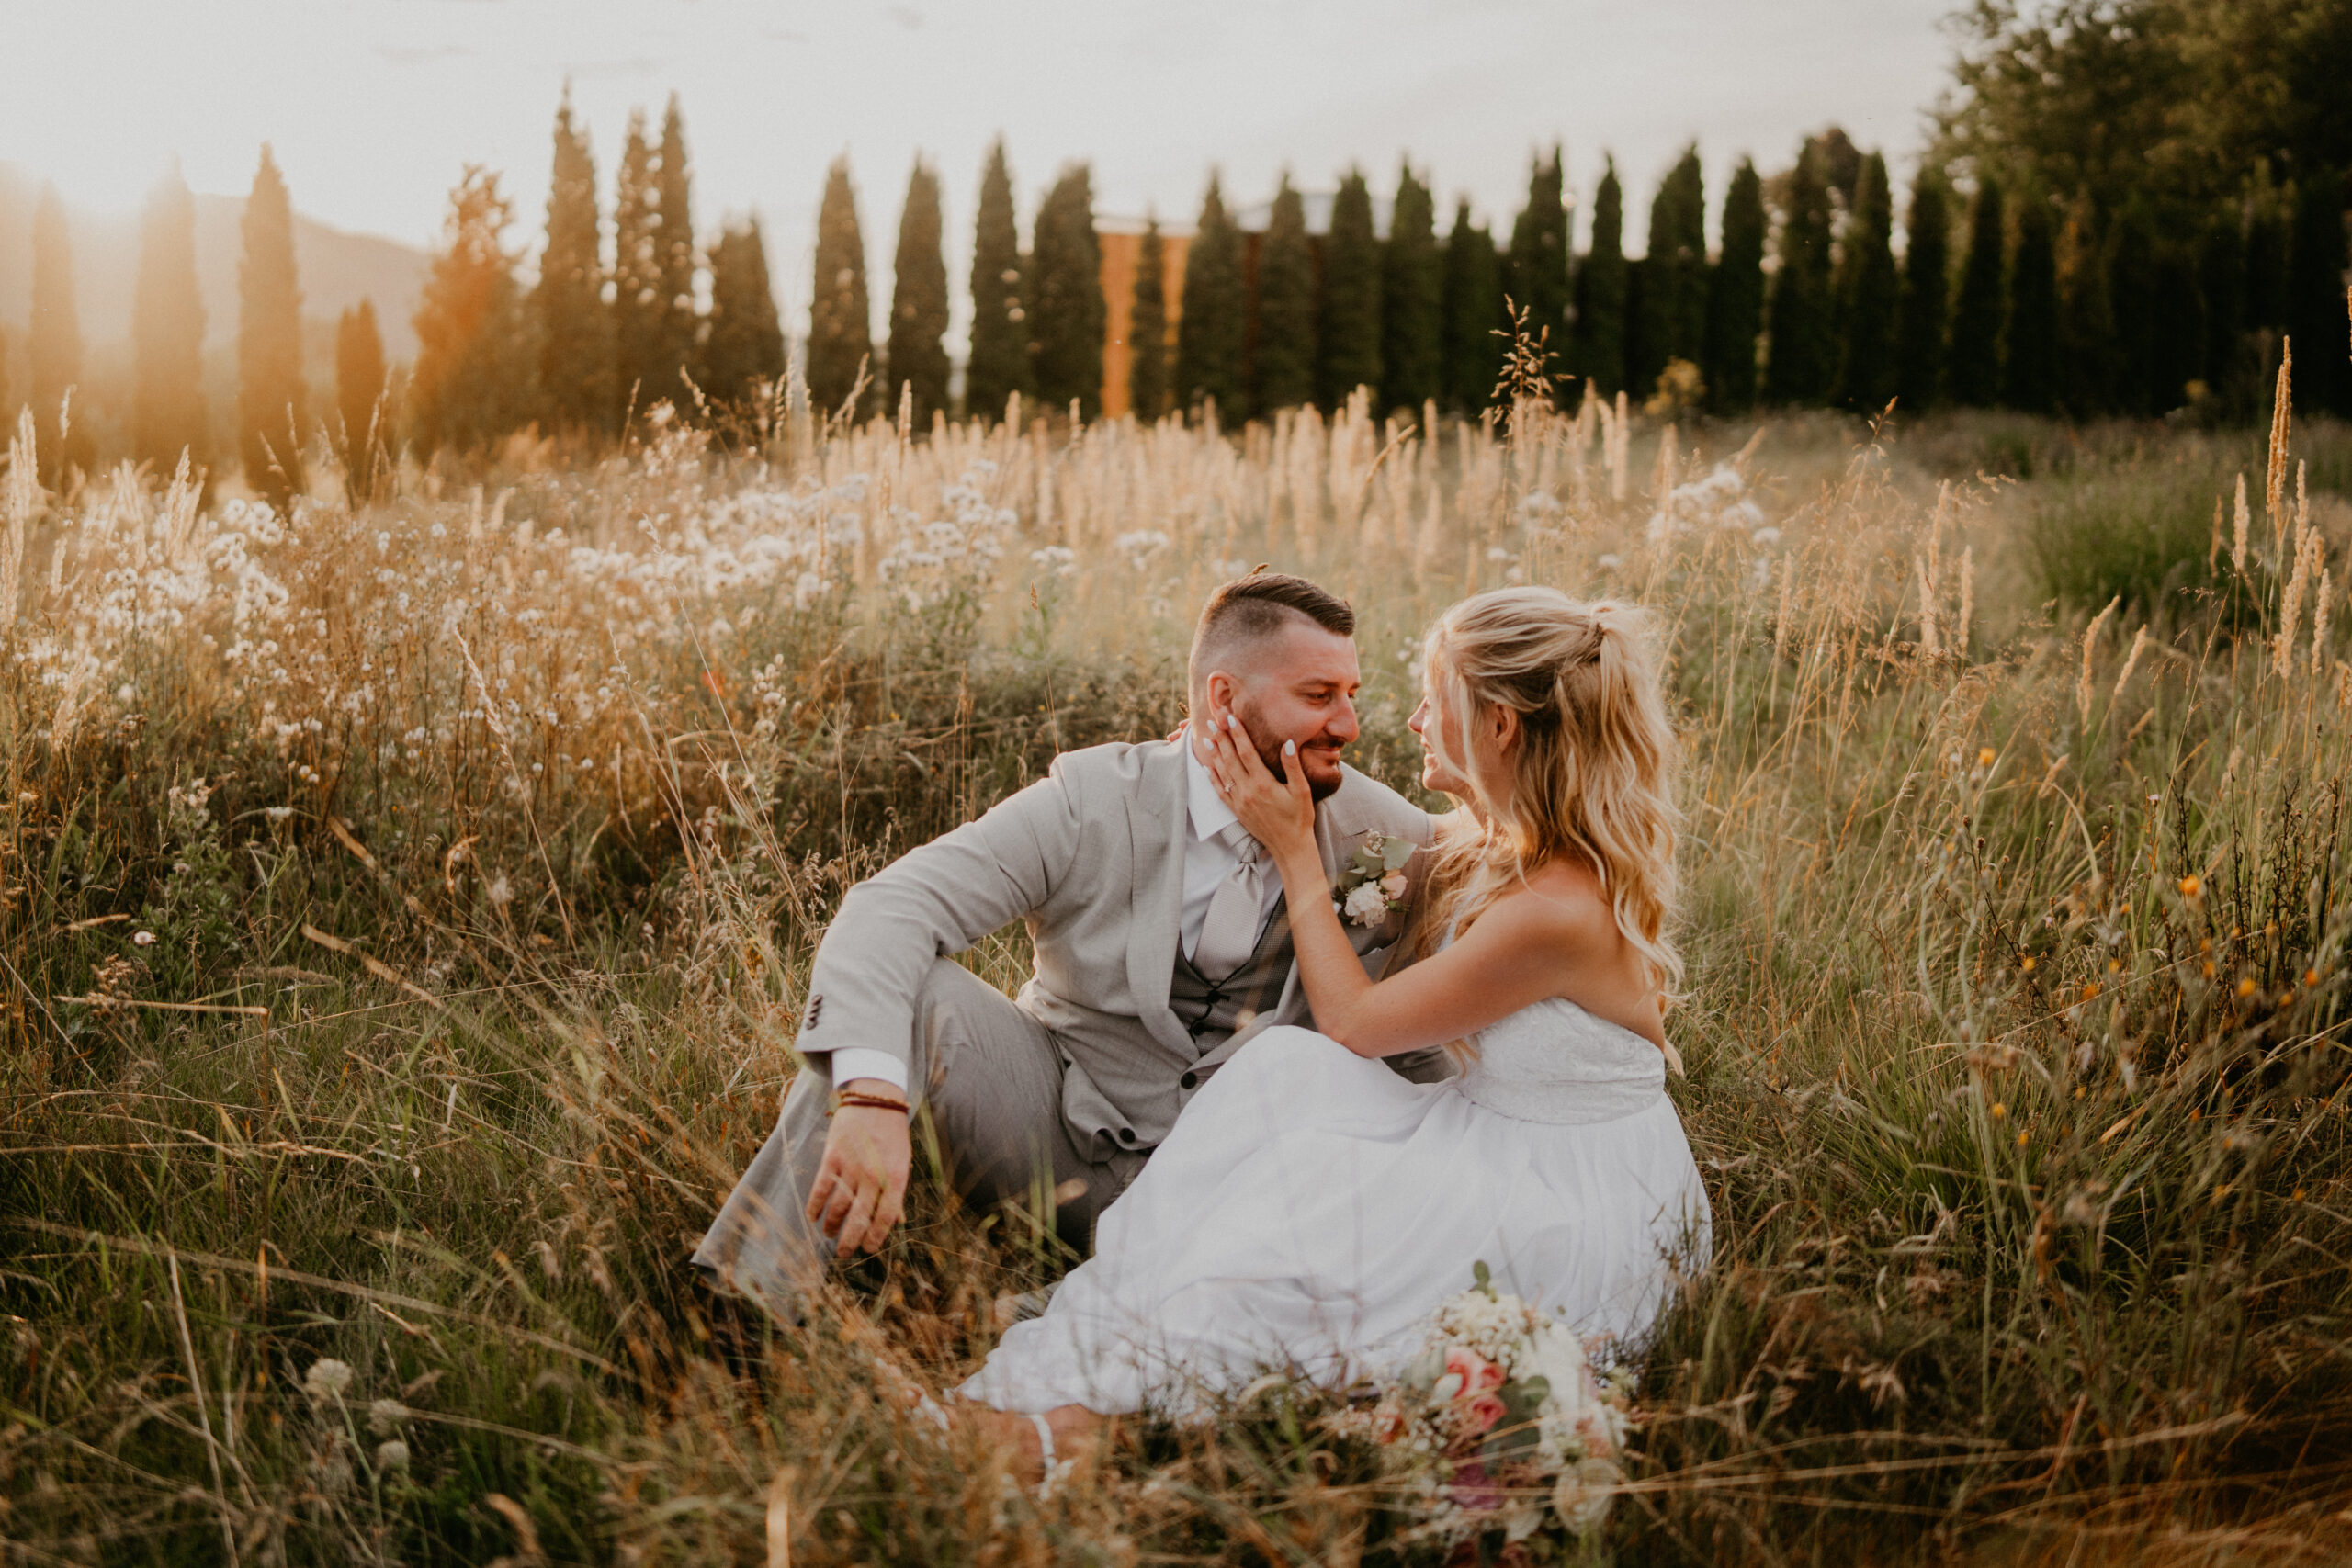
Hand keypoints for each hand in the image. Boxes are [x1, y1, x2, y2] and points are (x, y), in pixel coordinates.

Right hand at [805, 1080, 911, 1255]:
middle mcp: (873, 1176)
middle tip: (844, 1253)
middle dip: (850, 1241)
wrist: (875, 1099)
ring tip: (829, 1234)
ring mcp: (851, 1167)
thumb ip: (897, 1191)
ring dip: (831, 1226)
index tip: (867, 1249)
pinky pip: (821, 1189)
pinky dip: (815, 1206)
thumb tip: (895, 1221)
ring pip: (837, 1208)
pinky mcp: (833, 1157)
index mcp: (895, 1178)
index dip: (876, 1237)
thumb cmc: (892, 1133)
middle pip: (859, 1219)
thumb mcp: (902, 1161)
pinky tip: (813, 1216)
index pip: (886, 1218)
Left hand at [1196, 713, 1314, 864]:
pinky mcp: (1236, 811)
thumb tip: (1288, 743)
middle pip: (1230, 759)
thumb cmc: (1299, 818)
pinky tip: (1206, 766)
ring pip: (1222, 773)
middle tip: (1213, 720)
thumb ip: (1293, 766)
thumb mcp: (1302, 791)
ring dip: (1214, 754)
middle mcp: (1248, 791)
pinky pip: (1219, 791)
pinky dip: (1211, 777)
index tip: (1230, 717)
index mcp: (1264, 784)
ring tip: (1206, 738)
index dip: (1237, 733)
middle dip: (1222, 738)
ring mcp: (1239, 802)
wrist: (1290, 847)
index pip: (1247, 752)